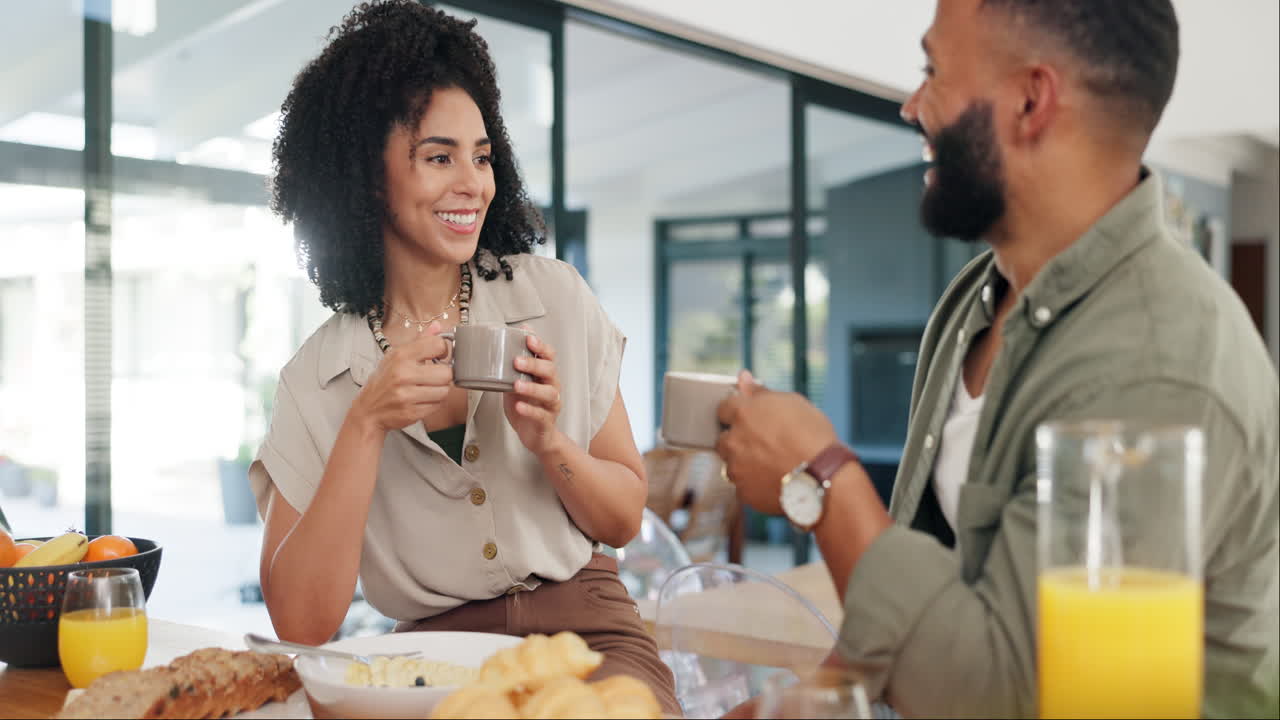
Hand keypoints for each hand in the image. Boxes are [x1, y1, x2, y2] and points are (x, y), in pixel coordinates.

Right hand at [351, 322, 452, 433]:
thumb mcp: (396, 356)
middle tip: (434, 376)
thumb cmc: (384, 381)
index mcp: (401, 355)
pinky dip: (434, 403)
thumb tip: (438, 326)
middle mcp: (403, 374)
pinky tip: (422, 399)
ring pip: (444, 391)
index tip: (439, 356)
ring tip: (427, 389)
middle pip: (446, 373)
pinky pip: (437, 406)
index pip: (437, 345)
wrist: (368, 410)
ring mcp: (407, 395)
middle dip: (444, 375)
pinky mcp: (411, 412)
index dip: (443, 350)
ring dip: (439, 390)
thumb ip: (420, 341)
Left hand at [504, 327, 564, 456]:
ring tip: (517, 385)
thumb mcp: (517, 384)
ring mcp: (551, 405)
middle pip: (550, 371)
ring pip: (549, 392)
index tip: (529, 338)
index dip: (541, 346)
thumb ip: (512, 369)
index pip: (549, 356)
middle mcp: (552, 387)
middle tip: (517, 361)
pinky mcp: (546, 421)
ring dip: (532, 387)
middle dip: (534, 364)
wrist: (536, 436)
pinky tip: (520, 405)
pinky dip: (530, 409)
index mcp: (545, 376)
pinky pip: (541, 414)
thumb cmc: (527, 407)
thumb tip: (495, 350)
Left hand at [715, 370, 838, 514]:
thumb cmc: (814, 437)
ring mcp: (736, 469)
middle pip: (723, 439)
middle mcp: (734, 441)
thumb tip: (743, 378)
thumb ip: (761, 393)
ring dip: (744, 464)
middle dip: (737, 441)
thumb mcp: (793, 404)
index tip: (750, 419)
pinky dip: (754, 484)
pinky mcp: (744, 492)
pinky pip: (743, 487)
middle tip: (762, 444)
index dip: (737, 413)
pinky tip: (774, 480)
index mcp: (743, 413)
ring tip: (772, 465)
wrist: (823, 477)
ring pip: (731, 465)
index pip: (723, 408)